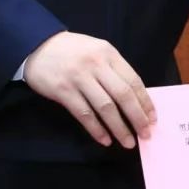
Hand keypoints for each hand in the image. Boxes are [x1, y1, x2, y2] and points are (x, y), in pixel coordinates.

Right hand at [22, 32, 154, 148]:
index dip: (145, 102)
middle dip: (137, 117)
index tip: (152, 118)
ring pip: (105, 107)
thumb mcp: (96, 50)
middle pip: (123, 95)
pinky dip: (96, 129)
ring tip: (128, 142)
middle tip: (145, 134)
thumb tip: (135, 98)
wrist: (37, 45)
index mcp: (108, 53)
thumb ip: (113, 69)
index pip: (133, 81)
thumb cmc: (72, 50)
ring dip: (119, 128)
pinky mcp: (63, 91)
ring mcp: (79, 78)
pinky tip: (105, 139)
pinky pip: (84, 114)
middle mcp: (96, 64)